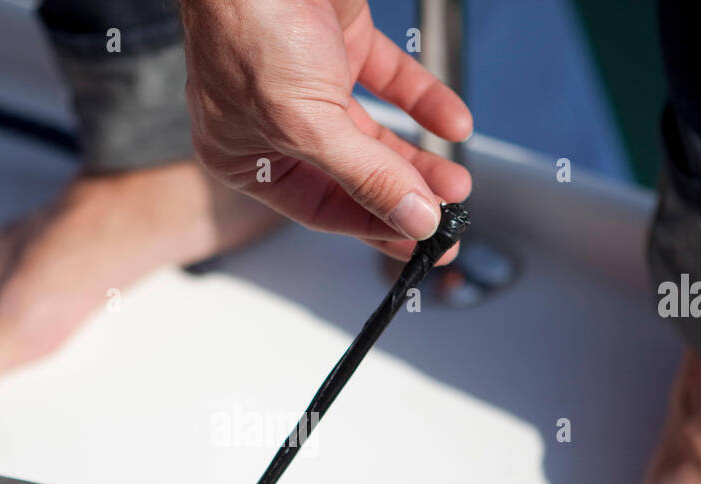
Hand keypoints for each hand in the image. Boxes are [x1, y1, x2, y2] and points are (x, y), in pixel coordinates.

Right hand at [180, 0, 472, 260]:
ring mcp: (309, 82)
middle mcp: (274, 123)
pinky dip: (422, 101)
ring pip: (373, 134)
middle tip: (447, 223)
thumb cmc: (249, 27)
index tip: (421, 240)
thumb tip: (412, 218)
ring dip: (418, 157)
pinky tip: (451, 123)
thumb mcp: (308, 123)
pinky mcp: (340, 43)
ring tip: (456, 182)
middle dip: (404, 196)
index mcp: (244, 156)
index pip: (320, 208)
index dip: (375, 226)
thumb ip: (366, 176)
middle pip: (352, 176)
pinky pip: (389, 82)